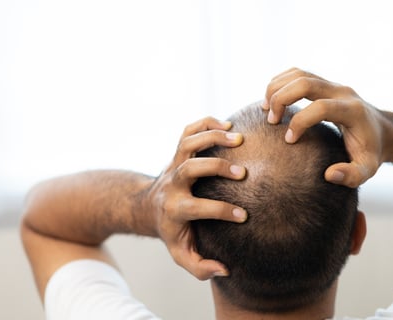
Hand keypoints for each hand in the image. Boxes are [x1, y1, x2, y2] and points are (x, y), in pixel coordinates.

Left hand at [147, 117, 246, 279]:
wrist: (148, 206)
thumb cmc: (172, 231)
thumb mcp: (181, 253)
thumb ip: (200, 267)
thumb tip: (224, 270)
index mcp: (175, 208)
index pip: (197, 208)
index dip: (221, 211)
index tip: (244, 216)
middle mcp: (174, 183)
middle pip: (190, 168)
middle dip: (216, 168)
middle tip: (242, 173)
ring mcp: (174, 163)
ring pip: (188, 143)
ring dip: (213, 137)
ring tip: (240, 138)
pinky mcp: (178, 151)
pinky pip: (189, 130)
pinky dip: (206, 123)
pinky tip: (229, 125)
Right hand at [262, 67, 385, 187]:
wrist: (381, 131)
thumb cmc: (370, 152)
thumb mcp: (367, 169)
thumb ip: (352, 175)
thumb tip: (329, 174)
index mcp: (352, 111)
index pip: (321, 107)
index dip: (300, 122)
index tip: (289, 140)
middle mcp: (342, 92)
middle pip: (305, 82)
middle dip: (281, 99)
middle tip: (271, 121)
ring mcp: (333, 84)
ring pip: (298, 74)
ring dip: (277, 88)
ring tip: (266, 110)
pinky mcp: (325, 83)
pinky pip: (298, 74)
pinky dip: (280, 83)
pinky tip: (272, 101)